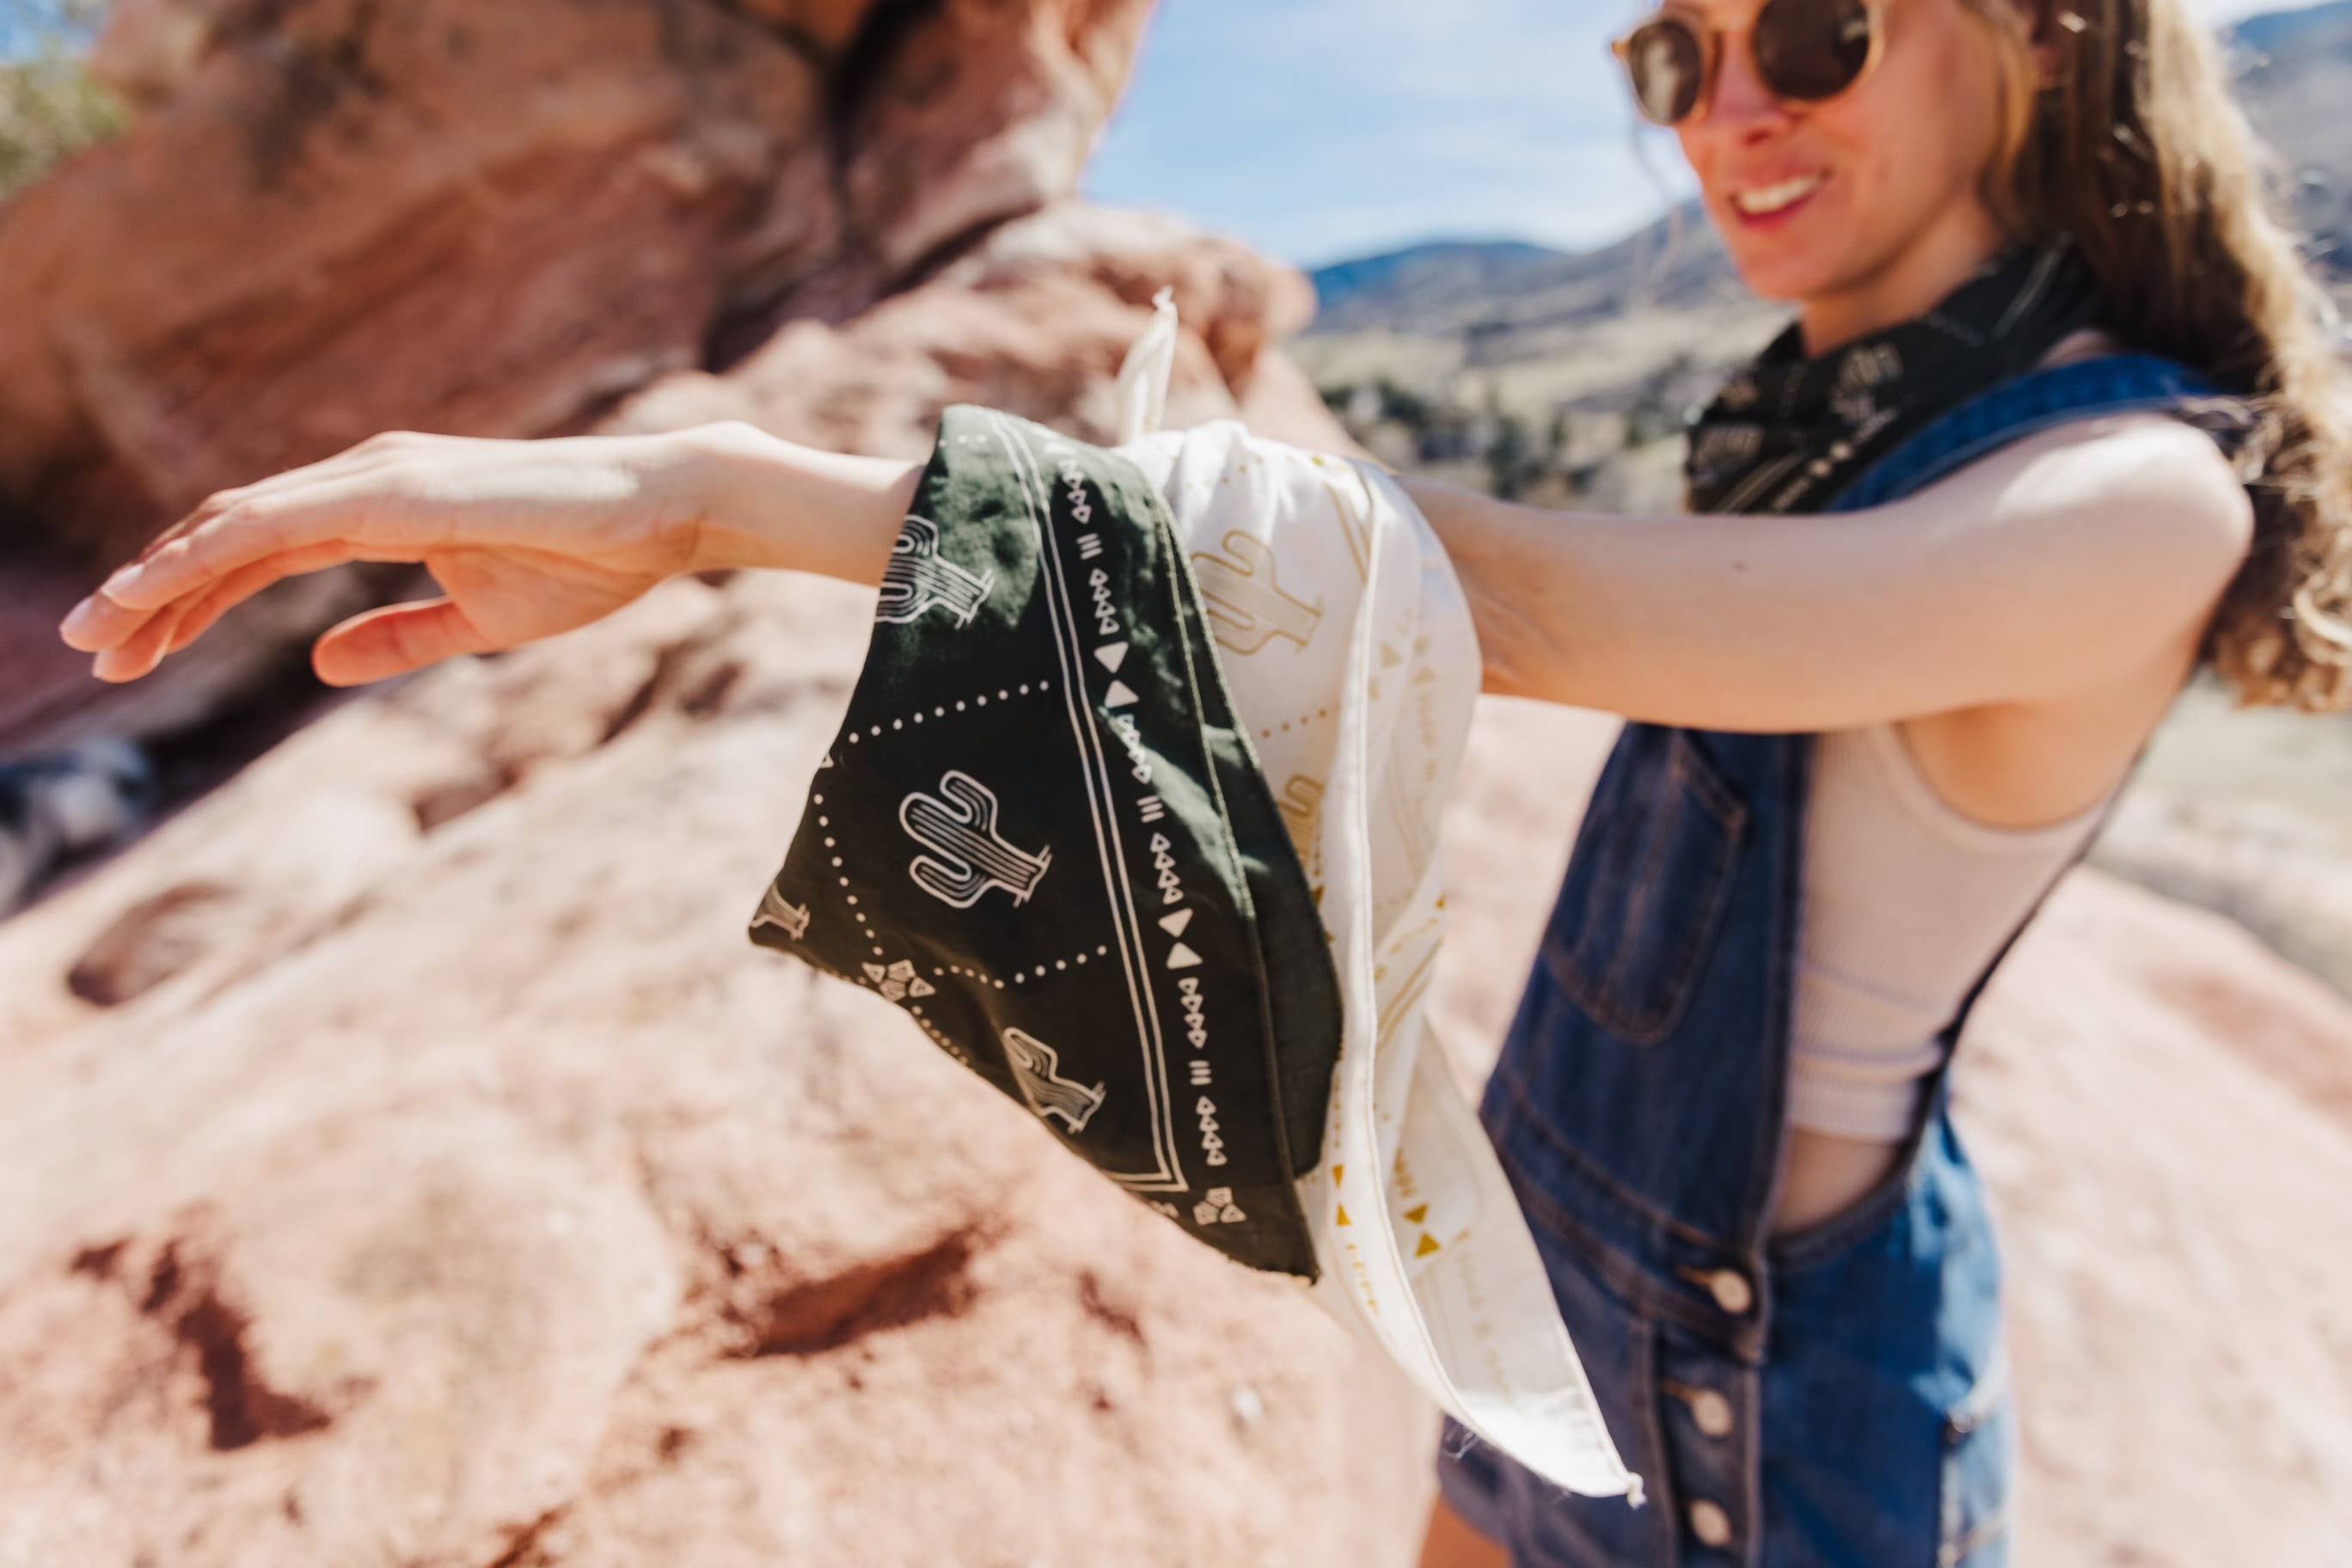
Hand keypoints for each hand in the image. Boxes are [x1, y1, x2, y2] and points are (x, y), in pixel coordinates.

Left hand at [56, 426, 723, 686]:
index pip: (257, 551)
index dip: (189, 600)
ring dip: (154, 579)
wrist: (661, 517)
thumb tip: (316, 665)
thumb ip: (397, 638)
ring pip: (231, 526)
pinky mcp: (390, 490)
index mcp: (378, 507)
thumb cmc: (589, 561)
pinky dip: (200, 555)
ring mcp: (371, 477)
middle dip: (151, 593)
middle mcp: (360, 478)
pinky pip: (271, 523)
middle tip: (86, 649)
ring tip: (93, 633)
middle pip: (225, 535)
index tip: (136, 653)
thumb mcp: (478, 620)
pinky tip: (149, 590)